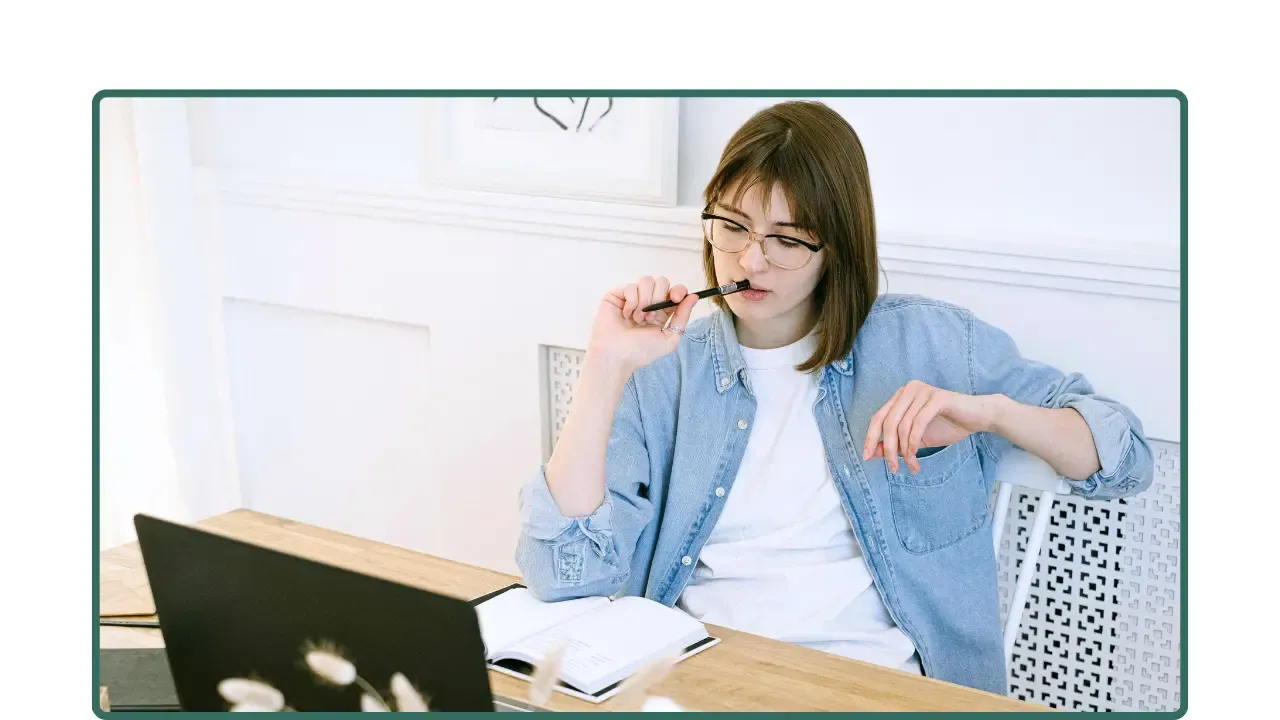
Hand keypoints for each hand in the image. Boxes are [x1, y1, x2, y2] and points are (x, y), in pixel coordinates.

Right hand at [587, 275, 699, 373]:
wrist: (615, 356)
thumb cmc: (640, 351)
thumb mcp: (669, 338)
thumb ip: (682, 317)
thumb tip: (694, 296)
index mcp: (662, 312)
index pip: (675, 291)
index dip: (678, 291)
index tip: (675, 298)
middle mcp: (648, 302)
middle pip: (662, 281)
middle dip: (658, 298)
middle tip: (650, 317)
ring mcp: (632, 297)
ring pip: (646, 280)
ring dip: (644, 301)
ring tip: (637, 319)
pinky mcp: (617, 294)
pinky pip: (630, 286)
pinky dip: (630, 302)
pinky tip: (625, 315)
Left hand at [862, 380, 1004, 473]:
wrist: (978, 418)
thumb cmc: (948, 425)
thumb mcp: (915, 438)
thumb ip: (894, 443)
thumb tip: (873, 453)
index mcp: (901, 396)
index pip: (878, 418)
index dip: (871, 438)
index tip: (867, 457)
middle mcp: (908, 390)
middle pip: (888, 423)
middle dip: (888, 449)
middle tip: (893, 468)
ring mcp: (922, 391)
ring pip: (902, 426)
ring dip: (904, 451)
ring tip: (911, 466)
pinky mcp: (936, 398)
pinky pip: (918, 424)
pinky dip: (914, 444)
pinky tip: (916, 456)